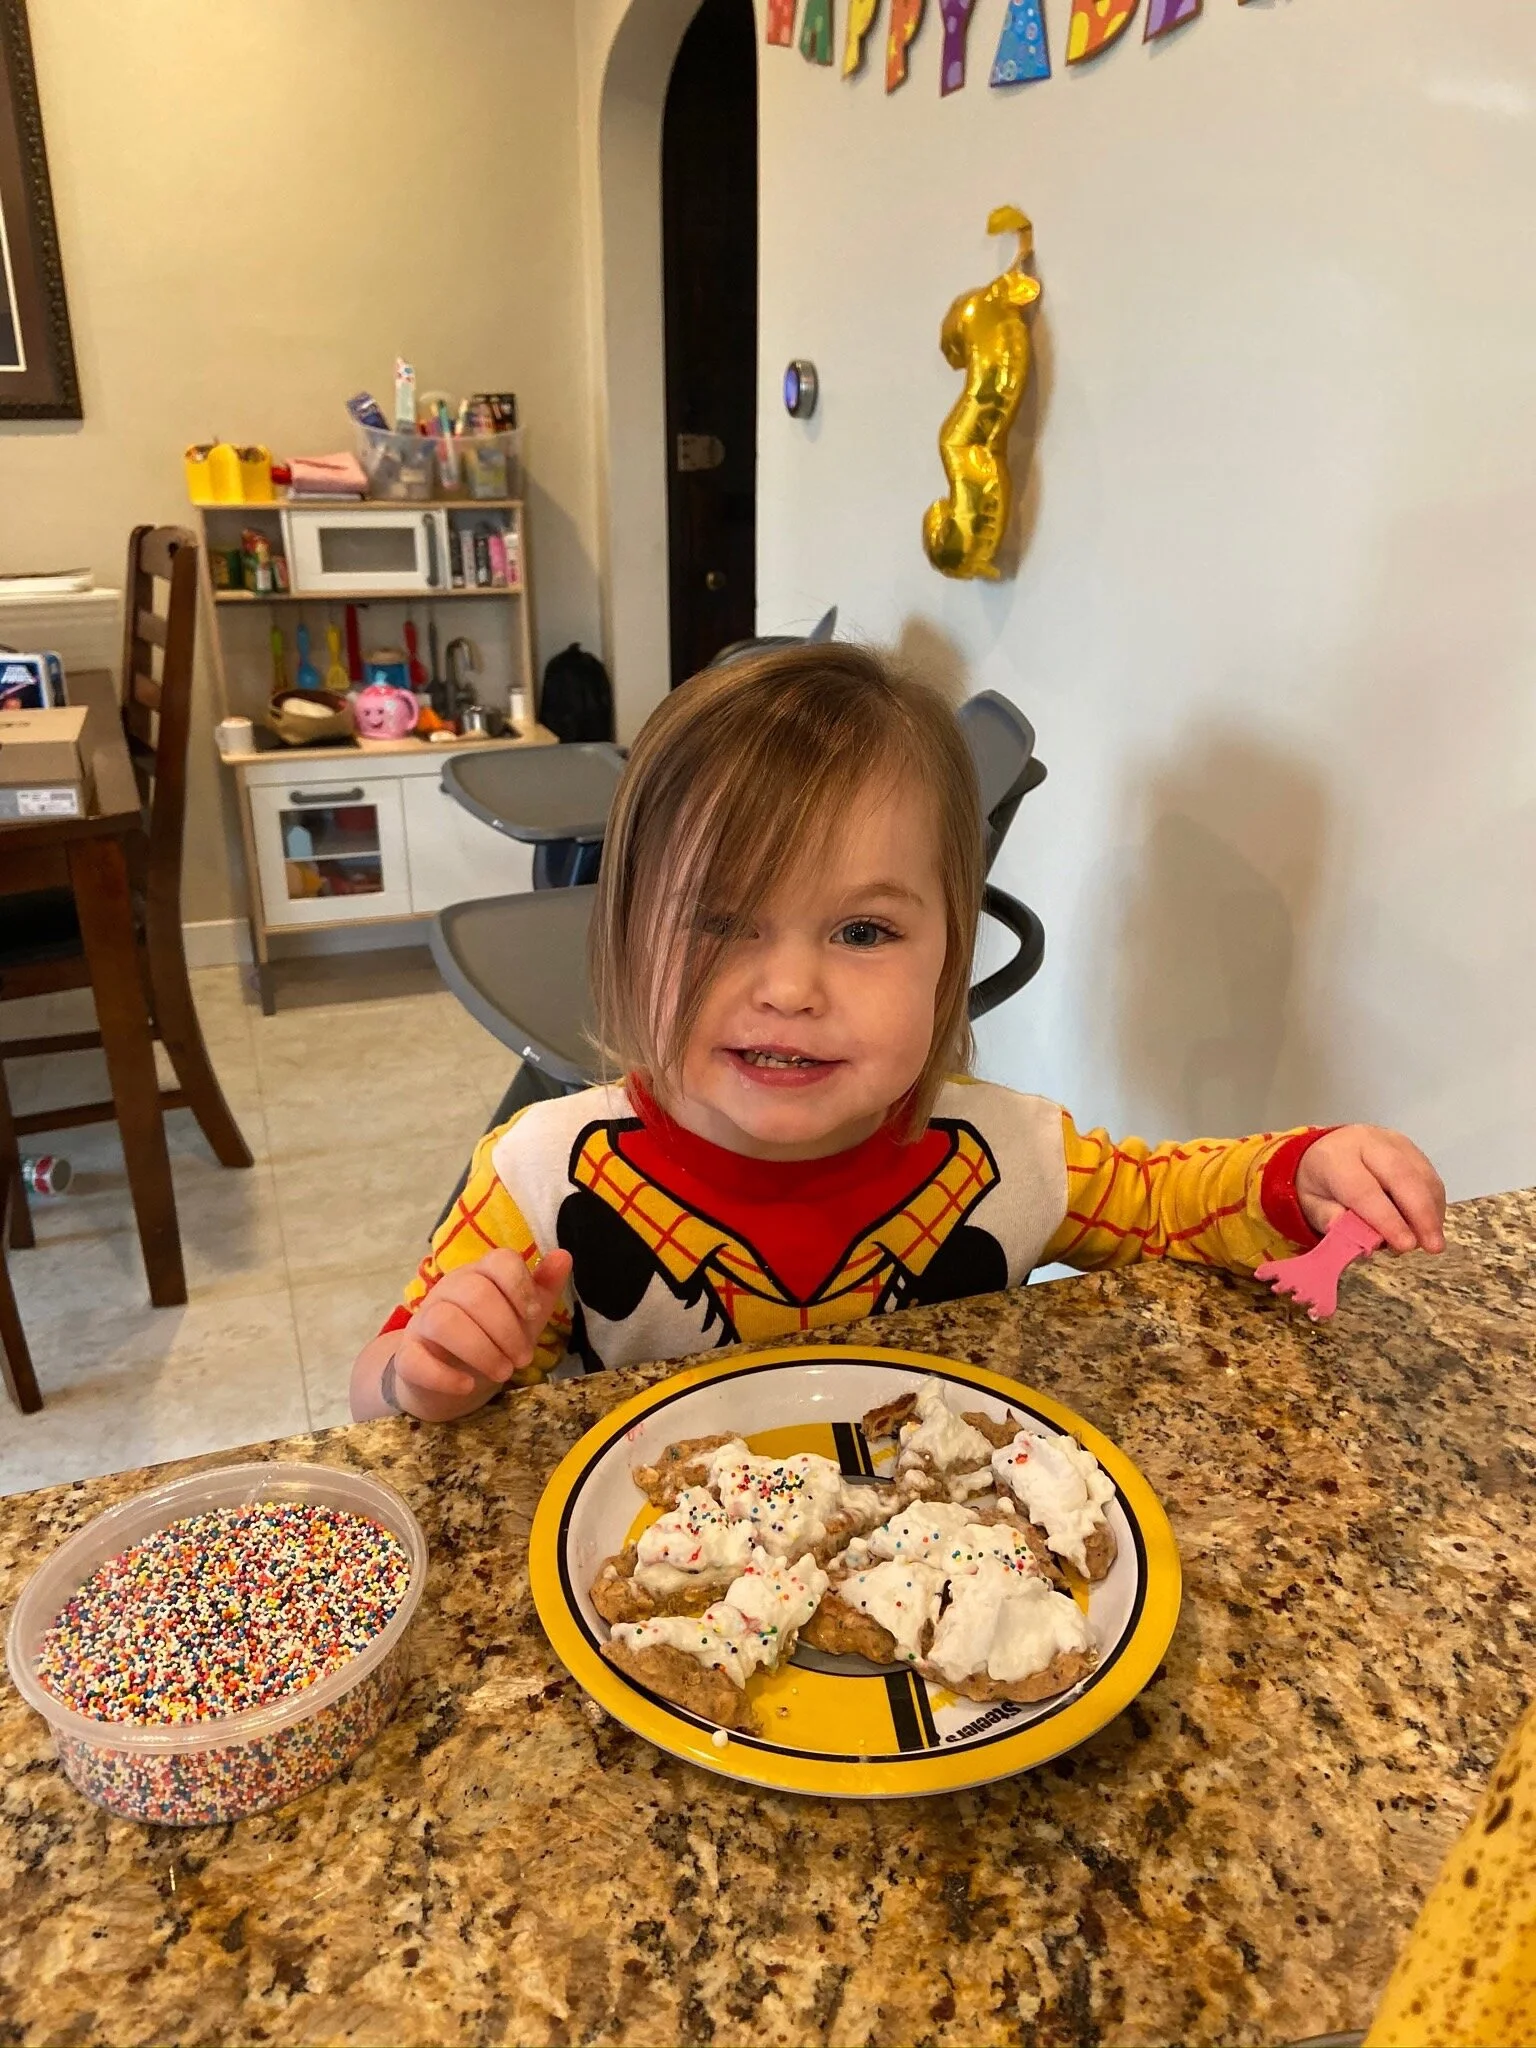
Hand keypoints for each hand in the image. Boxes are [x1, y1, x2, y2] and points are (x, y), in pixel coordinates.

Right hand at [390, 1247, 572, 1415]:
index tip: (533, 1316)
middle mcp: (448, 1290)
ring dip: (480, 1350)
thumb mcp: (523, 1315)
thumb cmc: (492, 1337)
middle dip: (506, 1329)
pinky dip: (444, 1375)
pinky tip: (467, 1386)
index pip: (499, 1260)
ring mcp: (423, 1321)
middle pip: (474, 1292)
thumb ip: (543, 1287)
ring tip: (503, 1373)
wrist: (450, 1379)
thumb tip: (563, 1256)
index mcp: (480, 1274)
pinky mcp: (407, 1355)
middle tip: (523, 1359)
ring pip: (444, 1321)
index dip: (520, 1286)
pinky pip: (415, 1359)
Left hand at [1294, 1126, 1445, 1254]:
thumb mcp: (1312, 1205)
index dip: (1387, 1220)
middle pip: (1402, 1176)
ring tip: (1432, 1242)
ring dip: (1432, 1211)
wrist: (1325, 1151)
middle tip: (1433, 1247)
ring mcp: (1393, 1142)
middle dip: (1421, 1215)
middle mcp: (1366, 1143)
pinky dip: (1435, 1203)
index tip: (1405, 1245)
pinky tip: (1431, 1225)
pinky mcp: (1410, 1147)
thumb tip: (1360, 1241)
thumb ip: (1332, 1221)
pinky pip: (1429, 1175)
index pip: (1364, 1190)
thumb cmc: (1319, 1184)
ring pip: (1422, 1175)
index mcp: (1335, 1158)